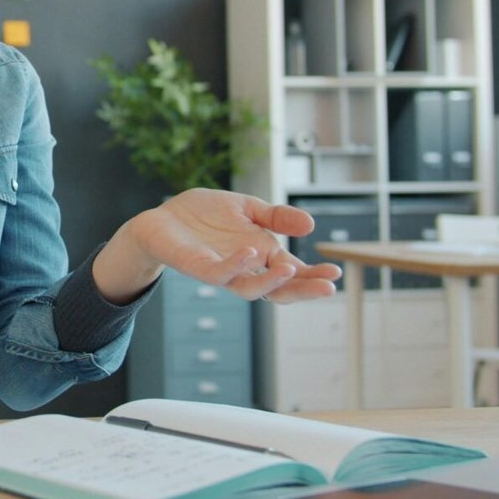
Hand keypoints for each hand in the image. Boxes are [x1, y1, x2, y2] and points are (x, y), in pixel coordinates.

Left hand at [98, 188, 341, 303]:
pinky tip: (250, 252)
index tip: (337, 273)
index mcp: (261, 256)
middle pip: (279, 290)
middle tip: (328, 287)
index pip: (293, 274)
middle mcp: (245, 269)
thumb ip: (276, 217)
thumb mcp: (247, 208)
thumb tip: (310, 225)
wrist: (161, 218)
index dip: (313, 276)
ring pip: (251, 289)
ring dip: (271, 282)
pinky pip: (219, 273)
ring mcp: (222, 271)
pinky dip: (236, 265)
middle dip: (303, 289)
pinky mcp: (198, 267)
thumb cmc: (204, 216)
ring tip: (291, 269)